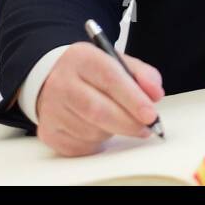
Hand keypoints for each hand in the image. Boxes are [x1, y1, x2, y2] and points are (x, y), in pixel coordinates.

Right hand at [34, 43, 164, 156]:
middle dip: (128, 123)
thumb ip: (142, 74)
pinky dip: (98, 142)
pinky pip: (81, 146)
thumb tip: (155, 95)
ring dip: (113, 131)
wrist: (51, 79)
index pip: (110, 79)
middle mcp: (61, 83)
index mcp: (82, 58)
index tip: (151, 114)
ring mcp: (51, 109)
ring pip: (91, 131)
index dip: (133, 99)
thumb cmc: (91, 73)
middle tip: (147, 128)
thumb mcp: (117, 62)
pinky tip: (100, 129)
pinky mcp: (49, 132)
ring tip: (119, 121)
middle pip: (98, 110)